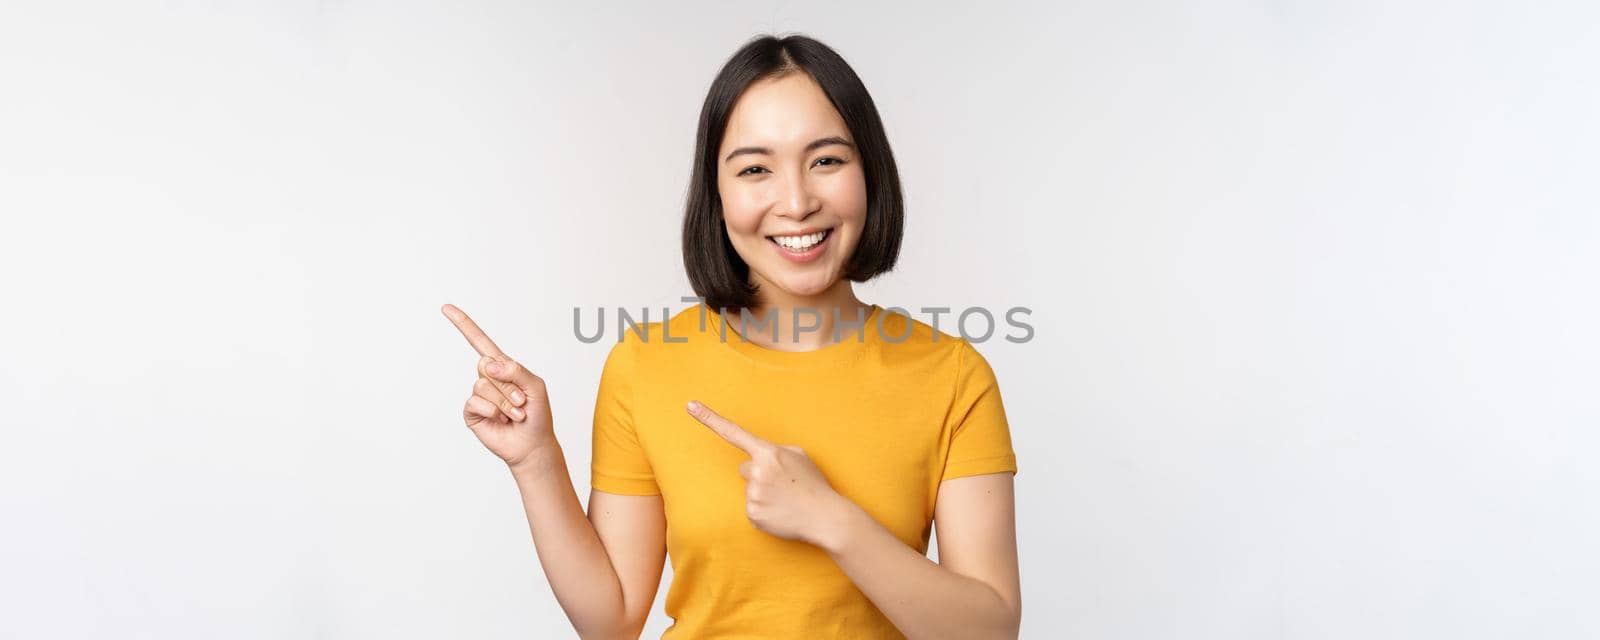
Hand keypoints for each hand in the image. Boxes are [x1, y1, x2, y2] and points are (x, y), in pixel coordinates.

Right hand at [442, 304, 555, 468]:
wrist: (532, 444)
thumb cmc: (537, 414)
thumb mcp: (535, 386)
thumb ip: (515, 370)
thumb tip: (487, 363)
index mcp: (503, 366)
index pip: (480, 341)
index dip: (463, 324)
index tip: (446, 308)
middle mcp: (488, 378)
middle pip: (486, 364)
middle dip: (508, 385)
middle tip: (521, 401)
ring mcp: (479, 395)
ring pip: (483, 385)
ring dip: (504, 402)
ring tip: (515, 413)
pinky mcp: (472, 412)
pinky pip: (475, 402)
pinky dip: (493, 411)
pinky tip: (501, 420)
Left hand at [686, 400, 851, 546]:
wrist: (825, 517)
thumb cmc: (813, 484)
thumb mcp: (799, 456)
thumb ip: (775, 451)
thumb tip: (758, 459)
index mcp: (769, 453)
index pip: (733, 432)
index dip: (709, 418)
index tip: (690, 405)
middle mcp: (757, 471)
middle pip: (745, 469)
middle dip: (759, 475)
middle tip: (783, 485)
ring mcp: (753, 494)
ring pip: (748, 489)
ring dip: (763, 493)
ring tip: (785, 499)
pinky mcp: (753, 514)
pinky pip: (751, 508)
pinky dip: (764, 510)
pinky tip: (780, 512)